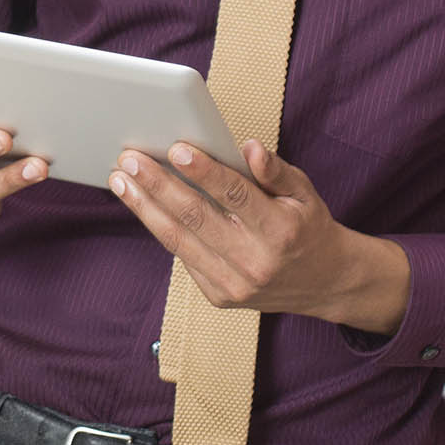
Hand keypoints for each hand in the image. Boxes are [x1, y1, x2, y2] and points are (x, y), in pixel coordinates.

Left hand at [108, 140, 411, 334]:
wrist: (324, 283)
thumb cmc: (307, 227)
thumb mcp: (304, 193)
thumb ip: (276, 171)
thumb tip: (248, 147)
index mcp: (281, 230)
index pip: (236, 196)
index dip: (205, 172)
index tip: (176, 149)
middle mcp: (256, 261)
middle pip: (196, 217)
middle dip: (158, 185)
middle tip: (129, 159)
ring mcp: (235, 284)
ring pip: (179, 240)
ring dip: (144, 207)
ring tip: (120, 180)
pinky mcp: (219, 296)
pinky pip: (183, 256)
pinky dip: (159, 228)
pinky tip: (141, 204)